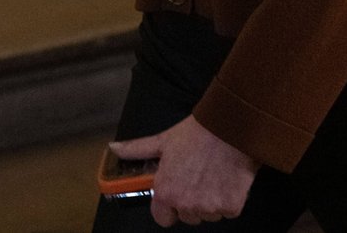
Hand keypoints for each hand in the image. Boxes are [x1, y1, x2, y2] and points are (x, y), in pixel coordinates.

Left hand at [109, 116, 259, 225]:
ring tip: (214, 175)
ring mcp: (210, 208)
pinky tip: (228, 179)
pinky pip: (229, 211)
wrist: (229, 128)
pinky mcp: (232, 207)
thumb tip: (114, 147)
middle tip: (198, 177)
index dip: (168, 207)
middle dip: (192, 202)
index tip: (175, 194)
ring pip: (209, 214)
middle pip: (188, 216)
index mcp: (166, 192)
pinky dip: (230, 199)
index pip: (163, 218)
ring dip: (212, 202)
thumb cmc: (195, 133)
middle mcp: (187, 204)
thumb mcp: (163, 141)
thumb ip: (137, 150)